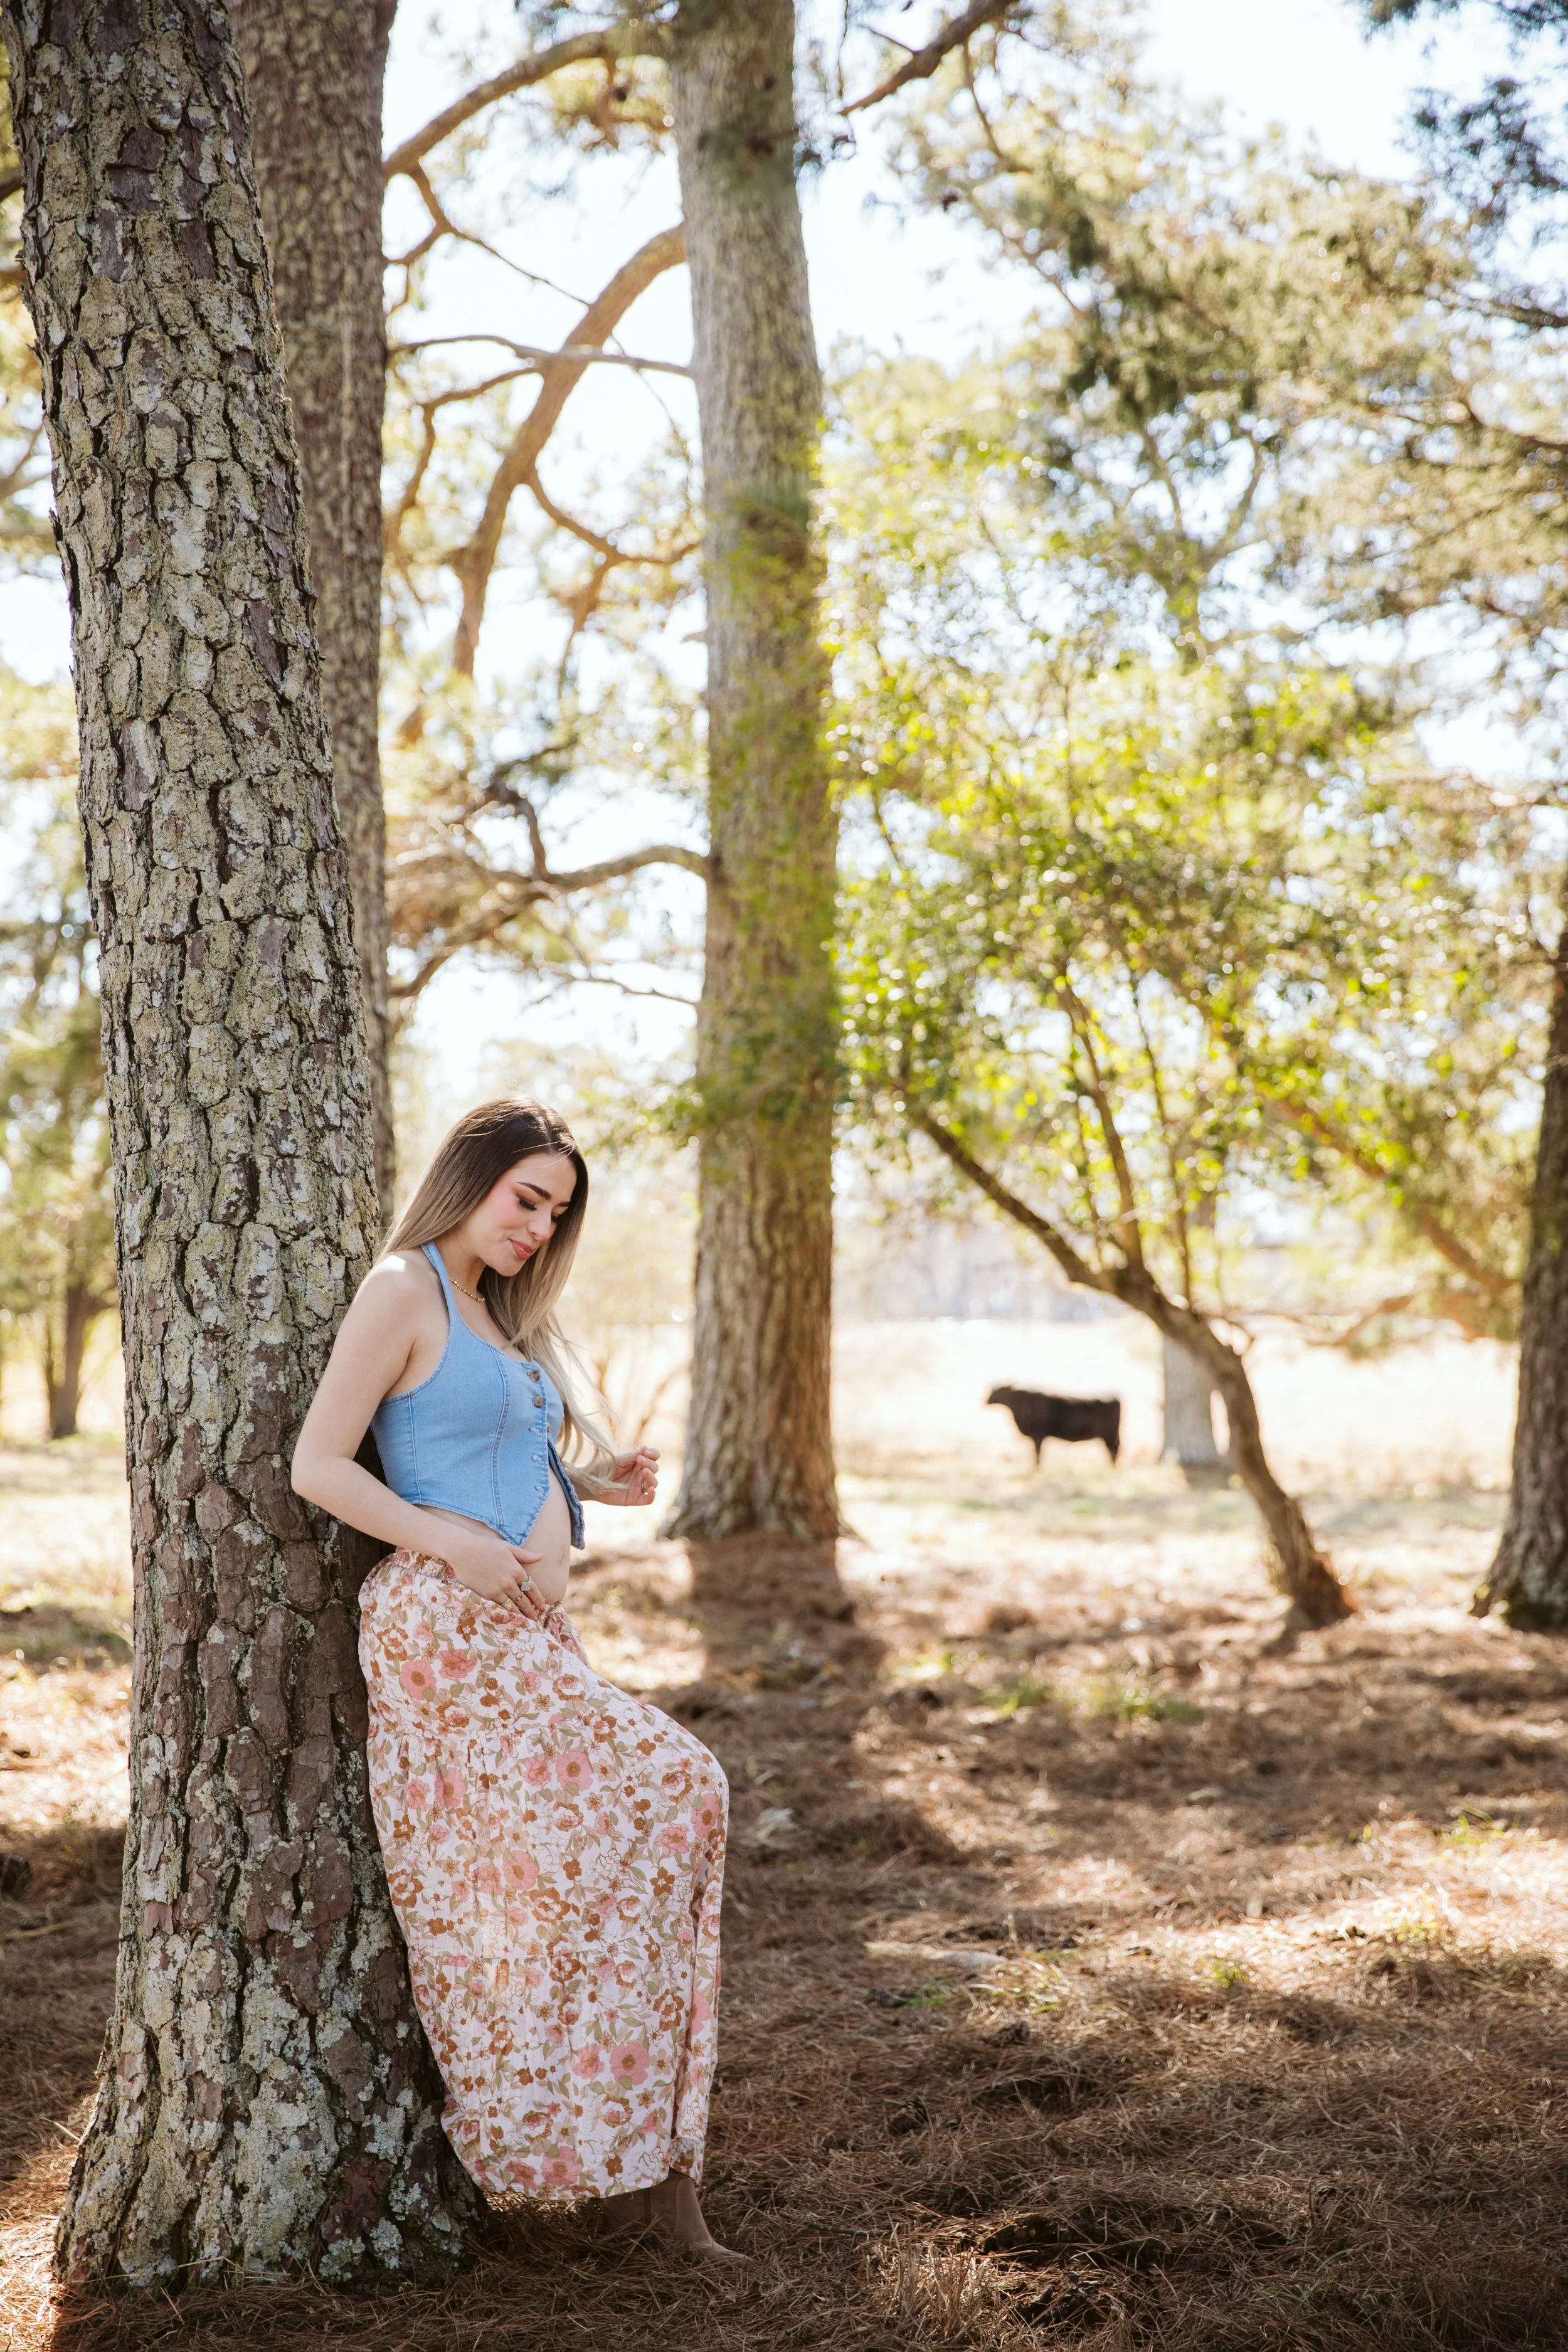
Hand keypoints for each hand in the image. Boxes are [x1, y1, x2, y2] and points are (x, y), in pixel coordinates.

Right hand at [433, 1523, 548, 1618]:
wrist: (463, 1551)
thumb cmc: (485, 1546)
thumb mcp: (508, 1547)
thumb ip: (524, 1555)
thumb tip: (541, 1557)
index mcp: (517, 1570)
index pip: (531, 1588)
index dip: (538, 1598)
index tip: (542, 1605)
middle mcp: (509, 1582)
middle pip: (524, 1600)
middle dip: (531, 1610)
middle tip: (536, 1617)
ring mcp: (498, 1590)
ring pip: (513, 1606)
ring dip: (520, 1615)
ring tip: (525, 1621)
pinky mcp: (486, 1595)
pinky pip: (499, 1607)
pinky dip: (506, 1613)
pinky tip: (510, 1618)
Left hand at [604, 1446, 658, 1507]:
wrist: (592, 1482)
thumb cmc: (604, 1468)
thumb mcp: (619, 1460)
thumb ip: (632, 1456)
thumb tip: (646, 1448)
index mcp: (638, 1462)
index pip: (653, 1457)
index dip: (654, 1454)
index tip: (647, 1452)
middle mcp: (640, 1474)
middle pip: (655, 1468)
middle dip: (650, 1463)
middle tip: (639, 1460)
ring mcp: (638, 1487)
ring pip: (654, 1483)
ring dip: (651, 1477)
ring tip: (644, 1472)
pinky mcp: (635, 1498)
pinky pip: (648, 1499)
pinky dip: (652, 1495)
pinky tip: (650, 1489)